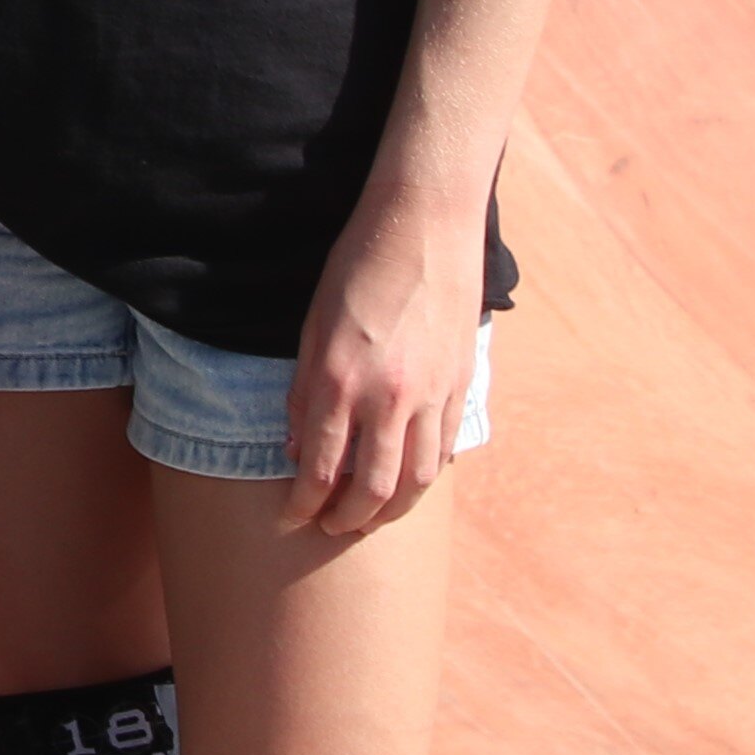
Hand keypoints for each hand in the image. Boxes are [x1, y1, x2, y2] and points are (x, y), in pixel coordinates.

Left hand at [280, 175, 480, 539]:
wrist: (423, 224)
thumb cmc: (357, 266)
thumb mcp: (311, 327)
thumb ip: (304, 393)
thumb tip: (298, 451)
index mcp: (340, 381)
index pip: (321, 469)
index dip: (304, 504)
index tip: (294, 518)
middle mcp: (388, 397)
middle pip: (373, 489)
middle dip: (348, 521)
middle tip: (331, 530)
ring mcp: (430, 393)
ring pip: (417, 480)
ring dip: (390, 511)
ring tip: (370, 519)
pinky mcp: (459, 383)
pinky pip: (444, 449)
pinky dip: (426, 476)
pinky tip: (410, 483)